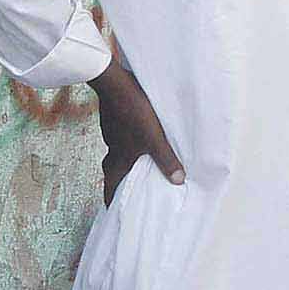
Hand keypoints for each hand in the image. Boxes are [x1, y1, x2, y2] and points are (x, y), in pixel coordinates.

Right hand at [94, 73, 185, 202]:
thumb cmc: (133, 112)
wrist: (112, 81)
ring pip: (116, 150)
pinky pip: (119, 134)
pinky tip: (135, 133)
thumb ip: (166, 159)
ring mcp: (110, 131)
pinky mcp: (112, 117)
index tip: (110, 207)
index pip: (111, 184)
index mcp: (119, 158)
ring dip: (124, 157)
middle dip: (118, 178)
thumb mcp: (154, 139)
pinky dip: (126, 139)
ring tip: (136, 159)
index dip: (110, 198)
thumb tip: (178, 180)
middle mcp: (111, 147)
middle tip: (125, 185)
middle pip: (112, 169)